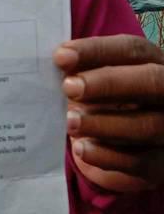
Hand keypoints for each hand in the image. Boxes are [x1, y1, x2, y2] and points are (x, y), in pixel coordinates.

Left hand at [53, 34, 163, 192]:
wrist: (125, 146)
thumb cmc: (107, 103)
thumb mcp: (98, 83)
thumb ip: (83, 72)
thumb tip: (60, 63)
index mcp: (154, 64)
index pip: (132, 50)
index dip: (97, 51)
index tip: (61, 57)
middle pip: (151, 81)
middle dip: (107, 83)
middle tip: (69, 87)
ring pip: (147, 125)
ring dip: (103, 123)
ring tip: (70, 122)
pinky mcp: (161, 163)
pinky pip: (140, 162)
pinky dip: (108, 157)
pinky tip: (81, 149)